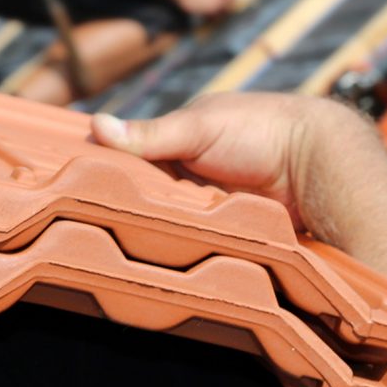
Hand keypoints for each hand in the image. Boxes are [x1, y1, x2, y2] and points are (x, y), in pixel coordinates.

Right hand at [92, 92, 382, 231]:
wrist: (315, 164)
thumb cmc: (260, 129)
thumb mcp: (199, 126)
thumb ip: (150, 134)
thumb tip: (96, 124)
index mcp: (175, 147)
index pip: (126, 165)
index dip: (103, 179)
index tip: (71, 195)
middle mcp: (186, 180)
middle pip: (142, 201)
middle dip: (125, 213)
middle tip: (90, 230)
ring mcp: (203, 210)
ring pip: (164, 228)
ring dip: (153, 235)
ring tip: (120, 250)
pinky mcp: (220, 236)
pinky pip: (192, 247)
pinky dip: (180, 251)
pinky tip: (160, 261)